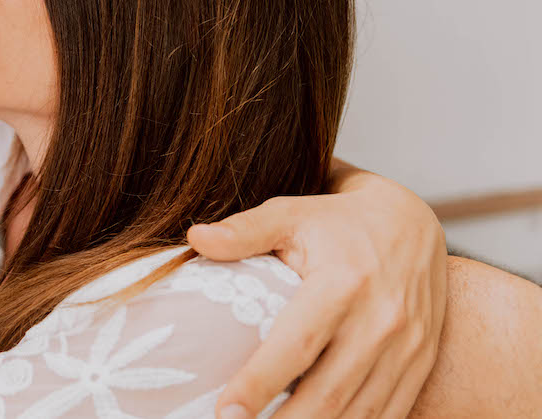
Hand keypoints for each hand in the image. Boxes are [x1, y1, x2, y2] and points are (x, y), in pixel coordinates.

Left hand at [187, 167, 446, 418]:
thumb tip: (195, 237)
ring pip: (359, 413)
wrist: (414, 223)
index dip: (259, 382)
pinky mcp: (418, 367)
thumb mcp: (292, 214)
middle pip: (328, 394)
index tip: (225, 411)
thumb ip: (244, 230)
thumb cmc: (339, 221)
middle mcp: (381, 322)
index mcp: (344, 284)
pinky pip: (387, 415)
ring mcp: (406, 350)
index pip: (297, 345)